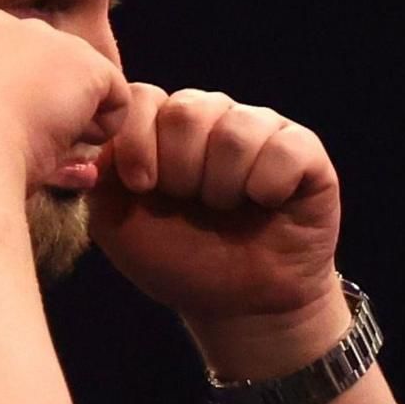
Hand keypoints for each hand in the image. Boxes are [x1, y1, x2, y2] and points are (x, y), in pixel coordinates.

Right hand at [0, 9, 128, 190]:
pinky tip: (70, 150)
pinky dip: (103, 130)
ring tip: (46, 152)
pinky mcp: (82, 63)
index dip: (9, 106)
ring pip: (77, 81)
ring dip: (70, 117)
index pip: (1, 67)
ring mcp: (44, 40)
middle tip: (30, 147)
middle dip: (45, 104)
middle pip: (42, 66)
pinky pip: (115, 98)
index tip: (0, 140)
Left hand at [90, 85, 345, 372]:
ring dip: (223, 186)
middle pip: (187, 111)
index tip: (141, 186)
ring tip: (227, 209)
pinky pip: (284, 148)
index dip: (137, 141)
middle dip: (181, 172)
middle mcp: (212, 118)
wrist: (239, 306)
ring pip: (235, 130)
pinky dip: (268, 186)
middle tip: (192, 204)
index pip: (143, 97)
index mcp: (164, 129)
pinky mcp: (305, 151)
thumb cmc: (178, 262)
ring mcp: (260, 129)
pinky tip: (266, 205)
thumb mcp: (118, 224)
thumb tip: (100, 135)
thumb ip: (99, 176)